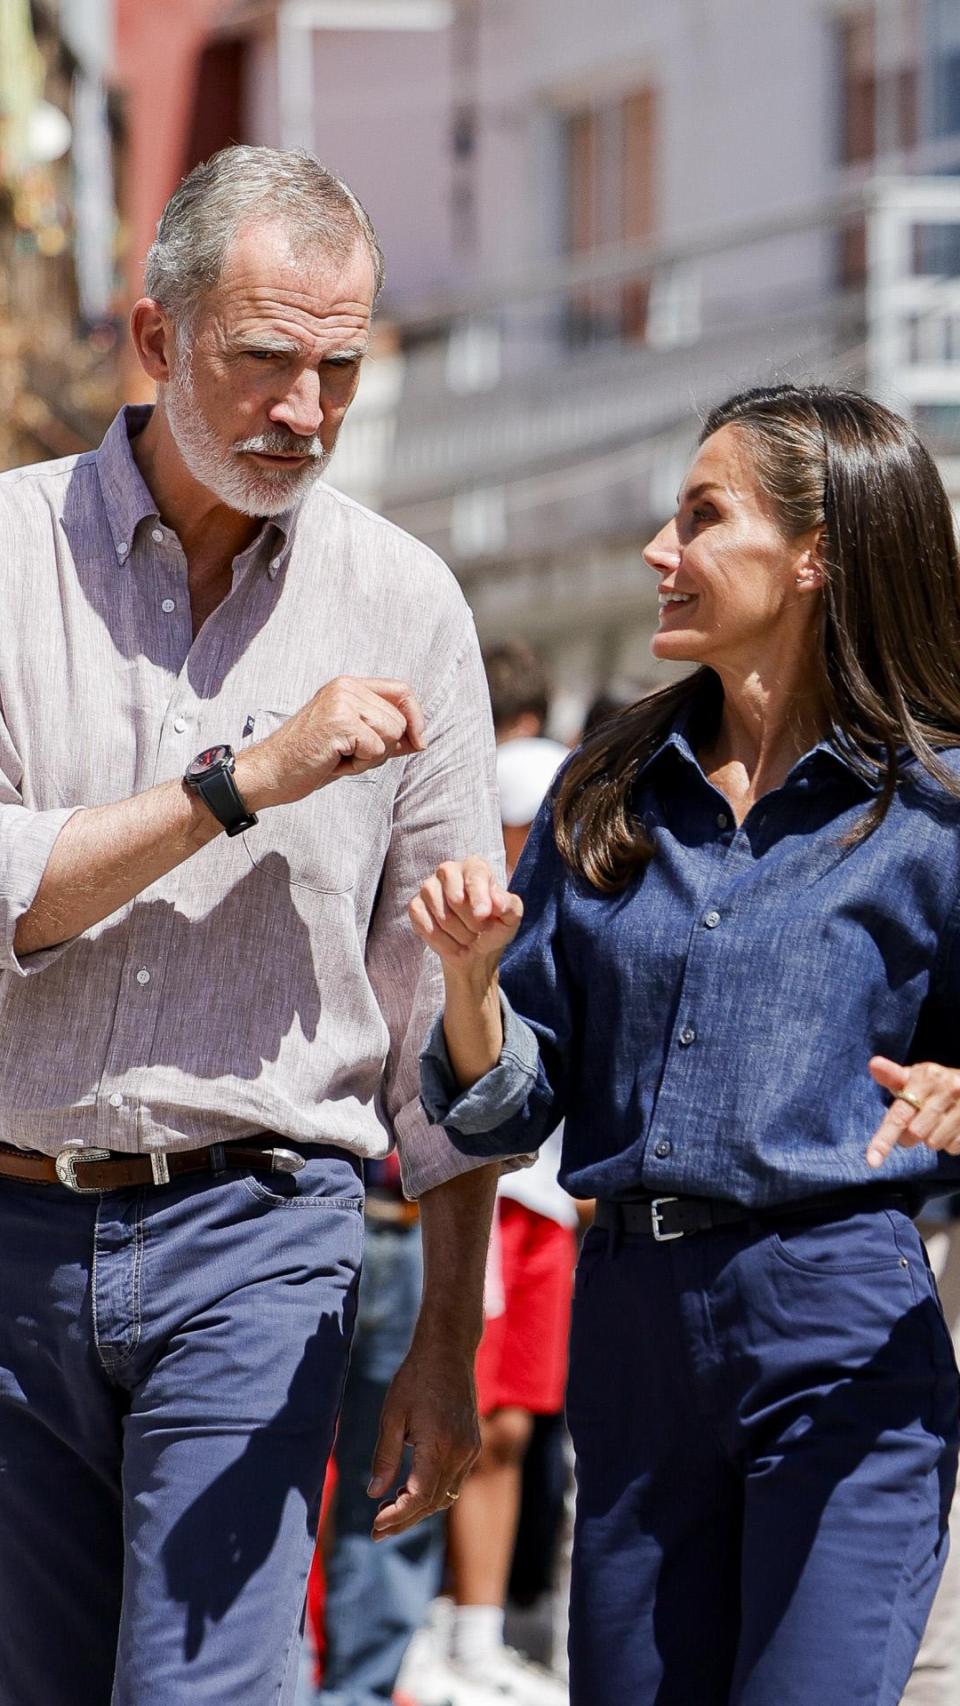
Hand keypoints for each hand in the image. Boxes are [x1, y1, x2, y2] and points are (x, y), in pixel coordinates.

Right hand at [235, 677, 425, 808]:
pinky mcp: (339, 722)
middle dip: (384, 747)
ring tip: (339, 757)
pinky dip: (360, 765)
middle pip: (400, 718)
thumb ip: (382, 732)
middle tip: (349, 755)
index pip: (401, 690)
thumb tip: (419, 738)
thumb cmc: (308, 760)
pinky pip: (376, 749)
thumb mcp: (351, 741)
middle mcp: (345, 686)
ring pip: (392, 734)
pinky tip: (334, 762)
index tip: (419, 743)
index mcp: (348, 685)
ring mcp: (341, 701)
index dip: (416, 717)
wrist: (268, 773)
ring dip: (370, 757)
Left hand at [366, 1333, 479, 1538]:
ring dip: (419, 1509)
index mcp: (439, 1445)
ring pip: (445, 1496)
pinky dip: (432, 1492)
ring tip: (389, 1510)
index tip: (374, 1526)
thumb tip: (374, 1494)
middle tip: (376, 1532)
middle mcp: (460, 1452)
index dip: (397, 1516)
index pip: (419, 1497)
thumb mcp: (392, 1415)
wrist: (448, 1351)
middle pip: (433, 1503)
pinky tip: (410, 1489)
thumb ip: (384, 1457)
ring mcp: (470, 1450)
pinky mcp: (472, 1445)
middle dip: (404, 1521)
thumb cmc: (415, 1378)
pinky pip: (453, 1481)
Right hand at [409, 856, 522, 970]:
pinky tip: (452, 943)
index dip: (478, 897)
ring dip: (459, 935)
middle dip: (472, 923)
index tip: (483, 916)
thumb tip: (498, 903)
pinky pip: (426, 926)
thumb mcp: (511, 918)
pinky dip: (442, 942)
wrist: (475, 951)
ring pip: (442, 916)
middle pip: (456, 899)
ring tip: (468, 938)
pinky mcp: (415, 906)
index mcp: (475, 866)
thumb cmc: (494, 927)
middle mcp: (448, 870)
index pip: (474, 875)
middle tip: (480, 930)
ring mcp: (428, 887)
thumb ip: (510, 906)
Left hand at [866, 1055, 959, 1167]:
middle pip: (915, 1133)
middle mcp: (947, 1089)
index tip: (872, 1160)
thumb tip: (873, 1064)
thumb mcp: (915, 1076)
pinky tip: (951, 1128)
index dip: (884, 1138)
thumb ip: (893, 1075)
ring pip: (934, 1143)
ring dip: (930, 1139)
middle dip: (908, 1136)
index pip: (900, 1114)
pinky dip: (948, 1143)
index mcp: (927, 1077)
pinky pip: (952, 1148)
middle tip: (914, 1124)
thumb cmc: (934, 1084)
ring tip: (936, 1123)